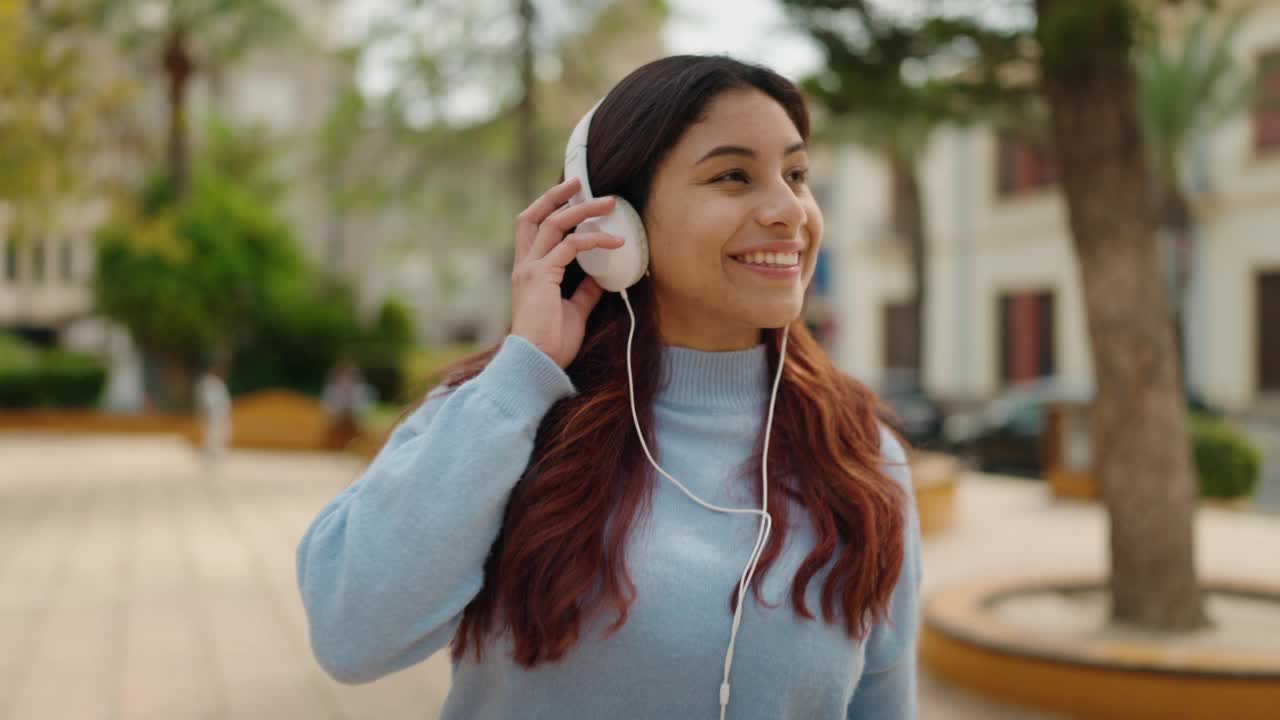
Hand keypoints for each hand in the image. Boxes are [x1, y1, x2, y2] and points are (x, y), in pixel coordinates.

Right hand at [510, 178, 623, 368]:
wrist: (537, 363)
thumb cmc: (552, 342)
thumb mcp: (574, 310)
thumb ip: (584, 290)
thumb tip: (600, 275)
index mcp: (529, 272)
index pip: (533, 229)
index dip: (549, 208)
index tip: (571, 196)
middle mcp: (525, 266)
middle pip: (533, 216)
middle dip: (556, 196)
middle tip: (579, 182)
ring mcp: (530, 270)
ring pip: (553, 224)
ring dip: (582, 210)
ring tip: (608, 203)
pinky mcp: (542, 277)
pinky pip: (570, 247)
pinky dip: (594, 240)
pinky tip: (614, 242)